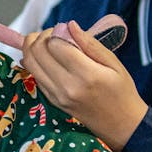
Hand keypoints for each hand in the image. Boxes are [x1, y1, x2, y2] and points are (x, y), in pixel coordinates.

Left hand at [20, 21, 147, 151]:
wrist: (121, 126)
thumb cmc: (122, 92)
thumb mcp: (114, 64)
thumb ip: (90, 44)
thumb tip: (69, 25)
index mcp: (86, 75)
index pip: (55, 45)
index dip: (56, 31)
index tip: (66, 30)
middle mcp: (66, 86)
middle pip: (36, 51)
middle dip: (41, 36)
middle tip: (54, 35)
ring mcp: (56, 95)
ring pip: (30, 62)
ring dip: (33, 47)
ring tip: (48, 44)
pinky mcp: (51, 100)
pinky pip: (33, 75)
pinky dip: (34, 61)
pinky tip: (47, 57)